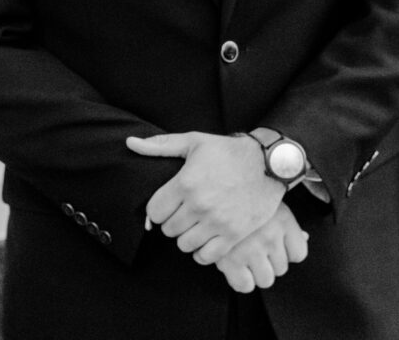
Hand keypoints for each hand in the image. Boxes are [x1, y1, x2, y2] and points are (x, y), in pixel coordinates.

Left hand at [126, 131, 284, 261]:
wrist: (268, 163)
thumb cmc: (228, 151)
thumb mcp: (194, 142)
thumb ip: (160, 145)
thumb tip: (130, 143)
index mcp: (186, 182)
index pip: (154, 212)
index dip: (158, 209)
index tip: (168, 203)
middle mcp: (199, 205)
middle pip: (168, 230)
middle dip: (173, 221)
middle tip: (184, 211)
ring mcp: (216, 222)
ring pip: (184, 245)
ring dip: (187, 236)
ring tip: (196, 223)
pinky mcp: (233, 235)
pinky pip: (206, 257)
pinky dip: (202, 251)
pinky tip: (207, 237)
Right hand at [212, 202, 308, 292]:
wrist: (214, 186)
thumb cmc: (244, 195)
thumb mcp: (269, 201)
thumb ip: (287, 222)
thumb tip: (305, 238)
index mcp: (283, 220)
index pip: (299, 253)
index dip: (288, 252)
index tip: (277, 245)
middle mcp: (270, 235)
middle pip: (282, 268)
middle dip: (270, 261)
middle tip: (256, 247)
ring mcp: (251, 249)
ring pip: (266, 280)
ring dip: (256, 272)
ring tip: (246, 256)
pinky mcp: (230, 260)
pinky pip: (244, 285)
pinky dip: (241, 280)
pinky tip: (236, 265)